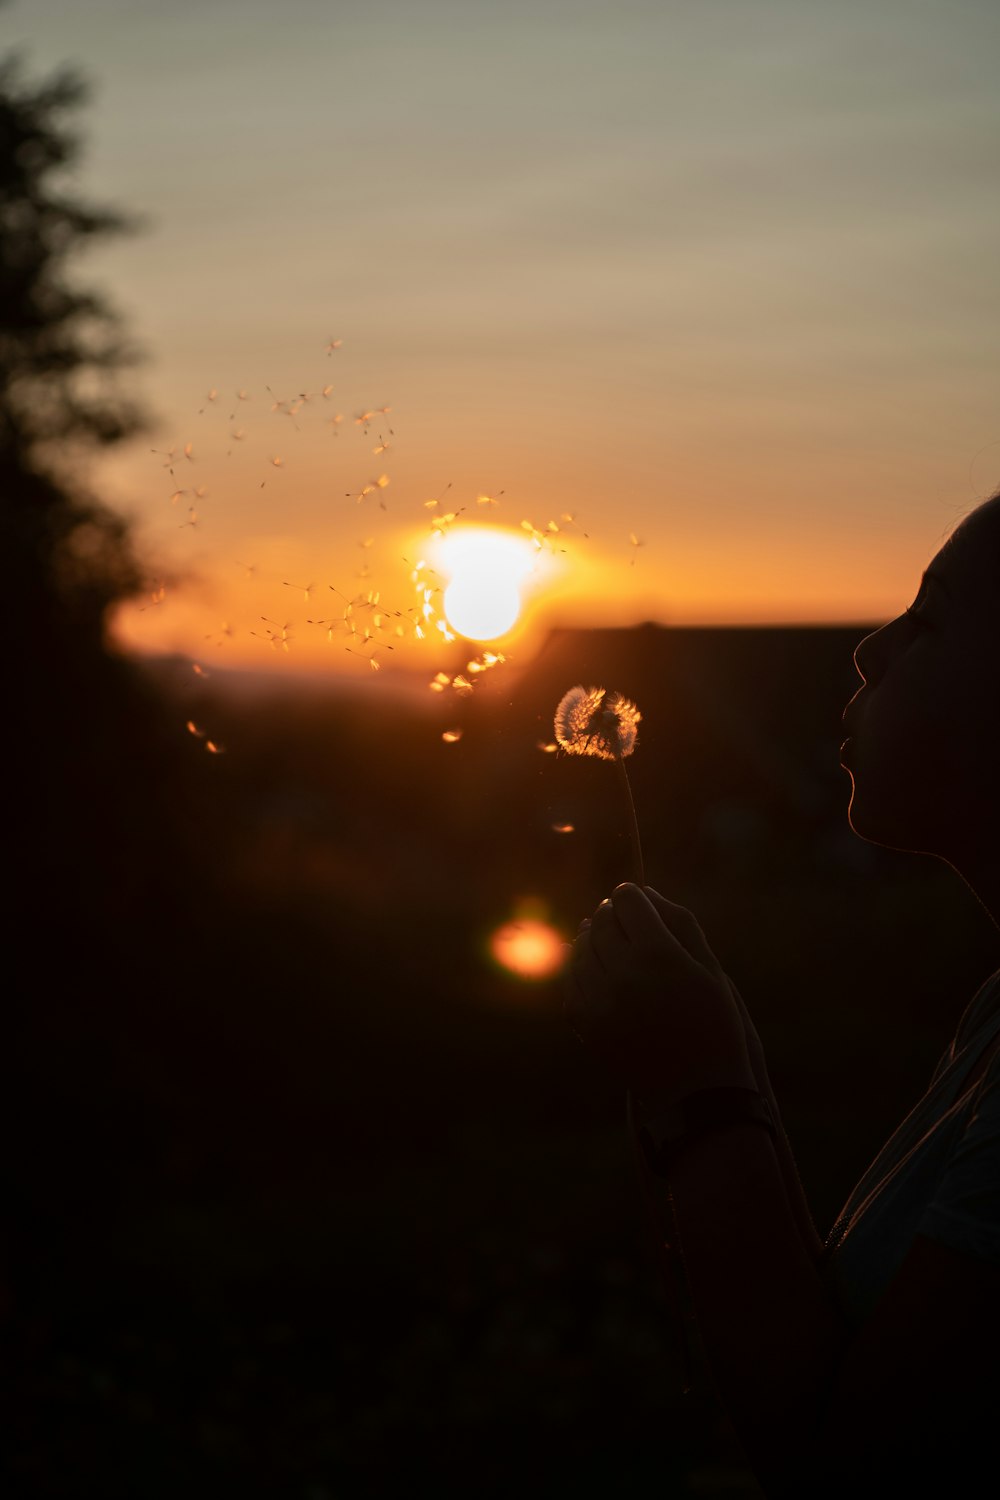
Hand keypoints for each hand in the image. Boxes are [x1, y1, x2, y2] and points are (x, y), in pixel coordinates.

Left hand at [566, 883, 754, 1104]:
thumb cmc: (714, 1024)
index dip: (631, 895)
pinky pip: (571, 984)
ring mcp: (600, 1002)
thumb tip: (645, 892)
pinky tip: (593, 969)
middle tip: (619, 915)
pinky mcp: (587, 1026)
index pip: (627, 902)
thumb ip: (679, 924)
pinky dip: (579, 970)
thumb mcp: (710, 969)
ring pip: (580, 950)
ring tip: (605, 940)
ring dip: (590, 938)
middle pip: (600, 922)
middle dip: (609, 914)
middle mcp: (623, 974)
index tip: (634, 899)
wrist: (698, 1092)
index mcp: (659, 954)